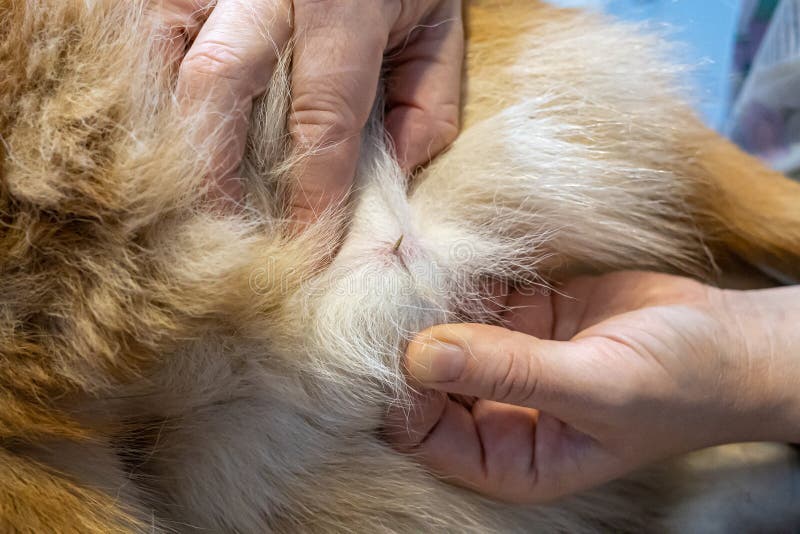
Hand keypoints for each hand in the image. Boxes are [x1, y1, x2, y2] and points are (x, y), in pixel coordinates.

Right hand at [151, 0, 463, 217]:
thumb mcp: (438, 32)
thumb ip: (425, 108)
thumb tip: (383, 185)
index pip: (322, 116)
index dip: (313, 193)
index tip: (310, 249)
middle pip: (218, 81)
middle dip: (216, 171)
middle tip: (230, 234)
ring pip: (161, 54)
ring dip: (168, 132)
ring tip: (185, 196)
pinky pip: (142, 36)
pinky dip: (147, 93)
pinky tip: (164, 140)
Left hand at [386, 272, 799, 502]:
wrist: (729, 340)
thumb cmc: (679, 386)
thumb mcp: (595, 387)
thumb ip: (510, 372)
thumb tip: (418, 356)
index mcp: (509, 458)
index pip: (423, 435)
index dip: (399, 394)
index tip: (387, 340)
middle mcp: (497, 413)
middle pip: (424, 379)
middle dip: (405, 338)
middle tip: (385, 284)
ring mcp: (505, 360)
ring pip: (441, 330)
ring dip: (426, 298)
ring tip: (406, 255)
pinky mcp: (520, 315)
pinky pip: (473, 294)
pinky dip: (459, 272)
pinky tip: (442, 244)